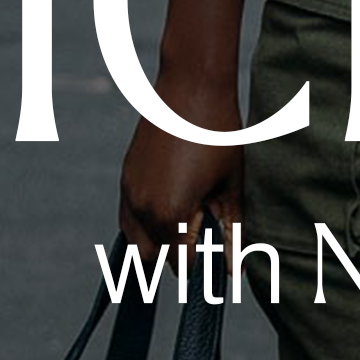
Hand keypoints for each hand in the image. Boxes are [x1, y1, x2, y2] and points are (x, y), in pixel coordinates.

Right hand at [118, 73, 247, 254]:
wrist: (191, 89)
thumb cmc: (220, 136)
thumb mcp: (232, 186)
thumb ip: (232, 231)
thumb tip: (234, 270)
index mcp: (170, 215)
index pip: (180, 265)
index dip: (201, 265)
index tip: (215, 259)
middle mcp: (142, 210)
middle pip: (152, 259)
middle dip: (176, 256)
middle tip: (203, 239)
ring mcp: (128, 194)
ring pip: (134, 242)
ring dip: (157, 243)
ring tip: (188, 223)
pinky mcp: (125, 180)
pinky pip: (127, 219)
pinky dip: (144, 225)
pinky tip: (170, 210)